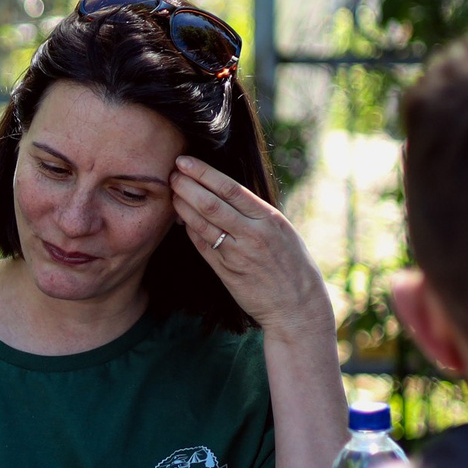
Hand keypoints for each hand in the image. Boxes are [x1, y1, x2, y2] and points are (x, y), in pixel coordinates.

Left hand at [172, 156, 332, 342]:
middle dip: (186, 185)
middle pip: (211, 204)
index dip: (203, 173)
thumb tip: (224, 192)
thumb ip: (255, 214)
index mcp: (268, 219)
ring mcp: (238, 254)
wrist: (298, 306)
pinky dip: (189, 229)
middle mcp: (253, 234)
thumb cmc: (292, 264)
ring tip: (171, 192)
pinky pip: (202, 245)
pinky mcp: (227, 272)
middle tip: (170, 173)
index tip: (184, 161)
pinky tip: (179, 218)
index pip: (230, 188)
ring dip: (182, 206)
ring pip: (202, 224)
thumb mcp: (282, 230)